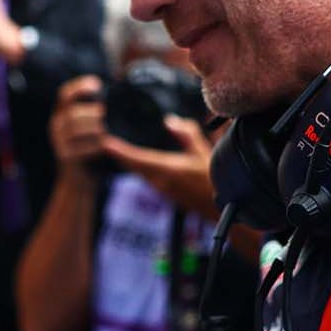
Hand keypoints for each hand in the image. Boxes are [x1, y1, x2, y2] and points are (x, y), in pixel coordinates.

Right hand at [49, 75, 107, 175]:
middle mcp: (56, 126)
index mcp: (62, 115)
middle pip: (72, 111)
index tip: (97, 84)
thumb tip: (112, 92)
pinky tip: (105, 146)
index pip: (65, 94)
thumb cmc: (92, 152)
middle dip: (90, 111)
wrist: (80, 183)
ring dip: (93, 127)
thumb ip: (95, 112)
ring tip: (106, 131)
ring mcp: (58, 143)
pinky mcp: (64, 157)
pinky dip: (94, 146)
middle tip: (104, 114)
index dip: (80, 86)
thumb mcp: (92, 129)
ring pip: (74, 127)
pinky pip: (79, 147)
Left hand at [103, 115, 217, 220]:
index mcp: (168, 170)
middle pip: (134, 167)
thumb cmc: (216, 181)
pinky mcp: (166, 193)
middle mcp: (161, 182)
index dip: (120, 152)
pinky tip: (139, 162)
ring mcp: (163, 189)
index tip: (106, 143)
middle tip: (108, 142)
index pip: (137, 160)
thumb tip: (171, 121)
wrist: (224, 208)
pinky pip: (147, 178)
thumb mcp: (204, 152)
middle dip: (120, 155)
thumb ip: (186, 135)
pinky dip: (140, 168)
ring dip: (129, 162)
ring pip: (140, 174)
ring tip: (118, 149)